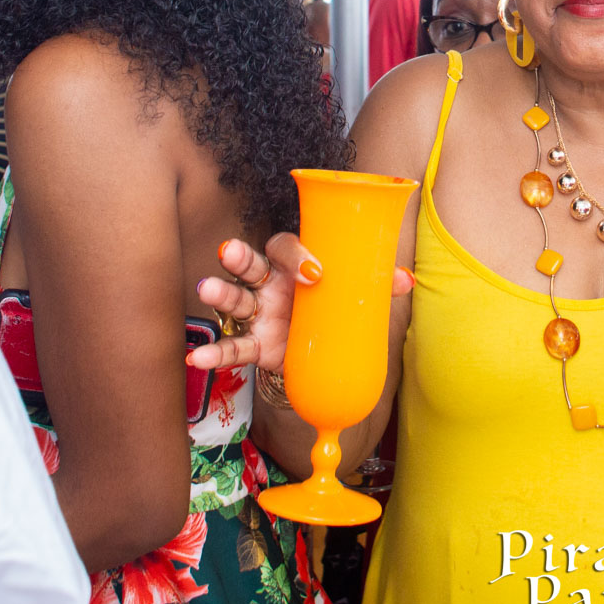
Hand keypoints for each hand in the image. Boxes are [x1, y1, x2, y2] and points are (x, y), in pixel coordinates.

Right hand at [189, 234, 415, 371]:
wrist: (320, 348)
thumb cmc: (331, 305)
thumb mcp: (351, 294)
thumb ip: (375, 285)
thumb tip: (407, 279)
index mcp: (294, 263)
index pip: (284, 246)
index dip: (296, 255)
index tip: (315, 272)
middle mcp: (269, 282)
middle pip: (249, 263)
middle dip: (239, 257)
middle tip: (230, 252)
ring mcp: (257, 313)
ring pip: (234, 298)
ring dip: (220, 293)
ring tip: (207, 288)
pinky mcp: (254, 343)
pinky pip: (231, 347)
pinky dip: (213, 353)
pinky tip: (196, 358)